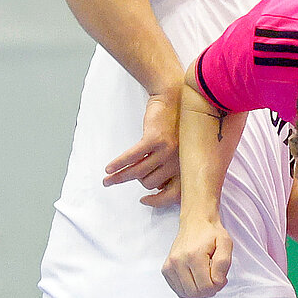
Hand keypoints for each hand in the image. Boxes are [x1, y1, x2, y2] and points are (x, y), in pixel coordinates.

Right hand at [105, 90, 181, 205]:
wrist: (175, 96)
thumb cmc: (178, 124)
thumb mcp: (184, 150)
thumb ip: (175, 169)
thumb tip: (159, 187)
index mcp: (189, 167)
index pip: (173, 195)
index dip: (157, 201)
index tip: (144, 200)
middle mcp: (180, 162)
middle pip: (150, 183)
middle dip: (136, 179)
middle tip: (123, 176)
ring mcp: (168, 151)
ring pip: (139, 173)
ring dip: (120, 176)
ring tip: (108, 179)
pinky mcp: (155, 139)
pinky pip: (132, 158)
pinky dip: (119, 164)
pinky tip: (109, 169)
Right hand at [162, 216, 233, 297]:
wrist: (195, 222)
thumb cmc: (211, 233)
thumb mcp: (225, 244)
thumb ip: (223, 264)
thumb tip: (217, 282)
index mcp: (194, 256)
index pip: (206, 287)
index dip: (218, 286)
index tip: (221, 277)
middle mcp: (178, 261)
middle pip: (195, 293)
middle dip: (208, 290)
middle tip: (214, 278)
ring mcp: (170, 266)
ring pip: (186, 294)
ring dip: (198, 291)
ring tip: (204, 277)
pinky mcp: (166, 269)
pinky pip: (178, 291)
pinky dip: (188, 289)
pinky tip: (195, 278)